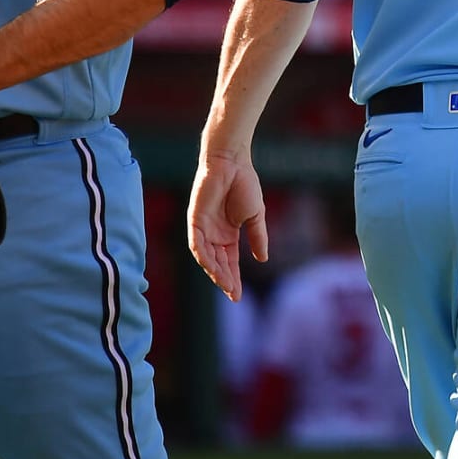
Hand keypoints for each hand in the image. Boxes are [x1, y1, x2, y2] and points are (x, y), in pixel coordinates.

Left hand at [187, 151, 268, 301]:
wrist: (232, 163)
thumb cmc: (244, 185)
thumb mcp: (255, 216)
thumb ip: (258, 237)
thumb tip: (263, 259)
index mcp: (228, 234)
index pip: (230, 262)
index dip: (234, 278)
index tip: (239, 295)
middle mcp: (214, 235)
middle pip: (218, 264)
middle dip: (225, 280)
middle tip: (234, 295)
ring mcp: (203, 229)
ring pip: (206, 258)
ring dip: (215, 272)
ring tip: (226, 285)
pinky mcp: (195, 221)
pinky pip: (197, 244)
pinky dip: (204, 256)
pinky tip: (213, 267)